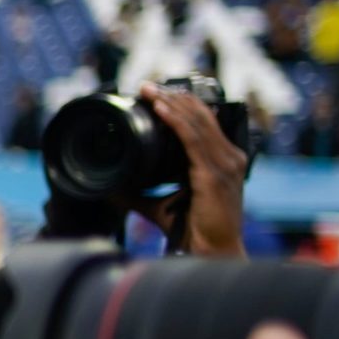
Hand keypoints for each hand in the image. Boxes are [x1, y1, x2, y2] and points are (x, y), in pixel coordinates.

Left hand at [137, 84, 247, 257]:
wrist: (210, 252)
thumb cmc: (191, 230)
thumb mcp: (160, 204)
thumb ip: (138, 192)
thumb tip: (110, 185)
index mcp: (222, 160)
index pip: (204, 122)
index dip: (181, 104)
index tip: (154, 94)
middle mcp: (229, 158)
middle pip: (202, 116)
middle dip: (173, 98)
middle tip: (147, 86)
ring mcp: (225, 164)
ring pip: (197, 124)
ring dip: (171, 104)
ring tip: (150, 91)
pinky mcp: (214, 174)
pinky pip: (194, 140)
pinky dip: (176, 122)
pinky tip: (160, 110)